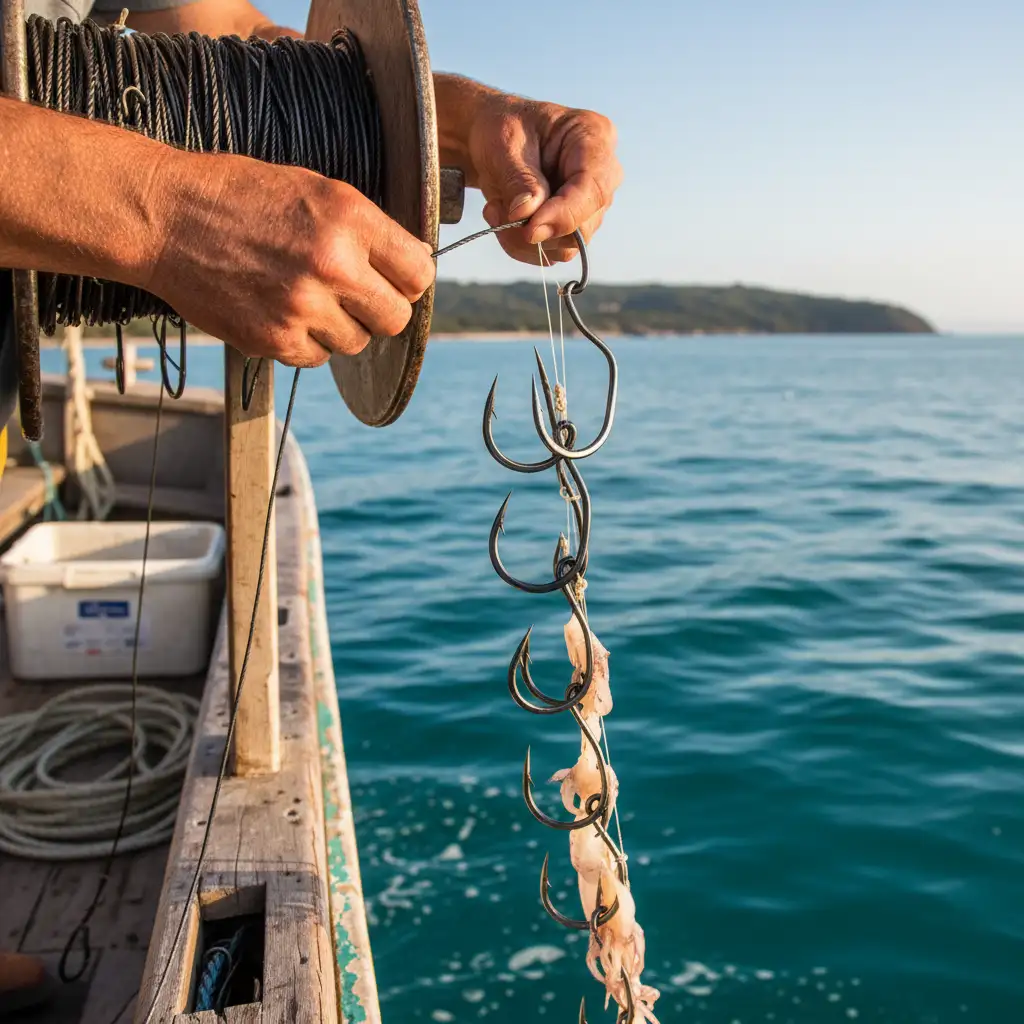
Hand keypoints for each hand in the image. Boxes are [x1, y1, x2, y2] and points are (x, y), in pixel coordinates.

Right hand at [145, 153, 435, 366]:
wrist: (164, 216)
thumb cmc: (238, 194)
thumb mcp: (314, 188)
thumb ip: (366, 228)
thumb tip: (414, 262)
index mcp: (349, 219)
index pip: (419, 274)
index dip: (409, 280)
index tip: (395, 280)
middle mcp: (332, 265)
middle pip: (395, 318)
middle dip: (381, 310)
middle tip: (356, 297)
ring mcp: (302, 307)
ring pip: (356, 343)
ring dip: (340, 328)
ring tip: (306, 298)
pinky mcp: (273, 339)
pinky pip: (316, 358)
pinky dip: (305, 343)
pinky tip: (281, 312)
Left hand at [436, 75, 622, 264]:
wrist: (493, 140)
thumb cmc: (502, 129)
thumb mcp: (504, 144)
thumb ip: (520, 180)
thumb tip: (529, 216)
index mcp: (594, 136)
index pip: (594, 189)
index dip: (564, 215)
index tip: (529, 229)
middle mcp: (602, 174)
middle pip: (585, 225)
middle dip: (537, 229)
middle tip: (496, 212)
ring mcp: (589, 205)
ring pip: (567, 245)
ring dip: (522, 238)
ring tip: (495, 209)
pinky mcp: (572, 227)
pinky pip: (551, 253)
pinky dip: (520, 245)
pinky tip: (503, 218)